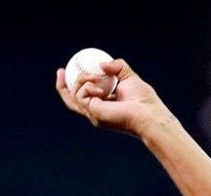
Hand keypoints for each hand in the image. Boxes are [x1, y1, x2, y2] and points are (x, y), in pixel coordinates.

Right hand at [55, 58, 172, 137]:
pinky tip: (98, 84)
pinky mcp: (94, 113)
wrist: (150, 114)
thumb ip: (117, 67)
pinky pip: (81, 96)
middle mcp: (97, 112)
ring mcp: (94, 115)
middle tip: (60, 71)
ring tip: (95, 77)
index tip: (69, 69)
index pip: (84, 96)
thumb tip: (102, 64)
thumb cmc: (144, 100)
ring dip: (80, 81)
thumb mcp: (129, 77)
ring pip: (74, 96)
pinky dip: (86, 86)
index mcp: (105, 105)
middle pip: (71, 100)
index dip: (74, 83)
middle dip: (62, 85)